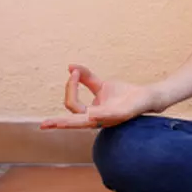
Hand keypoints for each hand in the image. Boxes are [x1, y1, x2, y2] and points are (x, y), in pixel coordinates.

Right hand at [39, 64, 161, 129]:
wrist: (146, 96)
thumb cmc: (124, 94)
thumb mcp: (101, 85)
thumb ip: (86, 78)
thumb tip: (70, 67)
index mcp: (91, 114)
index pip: (72, 105)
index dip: (71, 87)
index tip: (74, 72)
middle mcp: (98, 119)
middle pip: (74, 121)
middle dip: (59, 123)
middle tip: (44, 124)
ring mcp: (109, 118)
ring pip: (88, 122)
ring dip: (74, 123)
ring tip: (58, 123)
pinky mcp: (122, 114)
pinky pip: (109, 115)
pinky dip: (99, 115)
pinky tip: (91, 115)